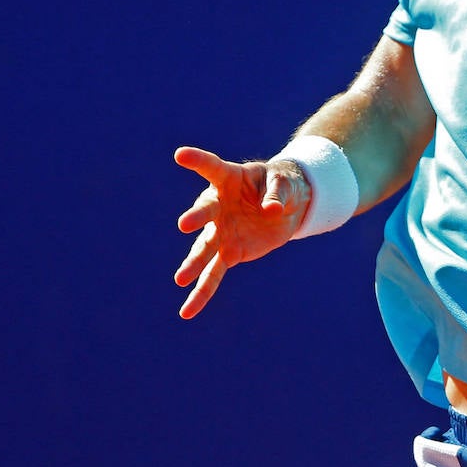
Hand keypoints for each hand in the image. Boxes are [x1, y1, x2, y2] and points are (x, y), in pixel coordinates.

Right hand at [173, 146, 310, 318]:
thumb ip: (276, 193)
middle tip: (186, 224)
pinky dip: (202, 292)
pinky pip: (214, 274)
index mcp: (229, 179)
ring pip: (205, 248)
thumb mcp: (285, 182)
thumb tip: (272, 209)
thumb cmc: (282, 184)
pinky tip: (187, 311)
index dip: (197, 160)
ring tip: (181, 278)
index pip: (212, 167)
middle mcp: (218, 206)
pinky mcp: (230, 252)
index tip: (180, 154)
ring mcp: (221, 231)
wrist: (286, 205)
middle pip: (205, 210)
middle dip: (197, 217)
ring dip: (194, 263)